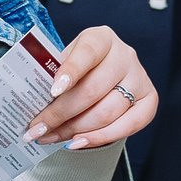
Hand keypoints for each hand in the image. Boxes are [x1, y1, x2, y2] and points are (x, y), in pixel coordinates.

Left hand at [25, 26, 157, 149]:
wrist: (102, 73)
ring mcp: (140, 78)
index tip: (52, 91)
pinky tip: (76, 143)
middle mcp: (125, 55)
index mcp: (102, 38)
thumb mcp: (64, 60)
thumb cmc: (78, 67)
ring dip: (74, 129)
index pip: (88, 52)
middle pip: (93, 90)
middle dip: (60, 113)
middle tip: (37, 128)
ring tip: (50, 137)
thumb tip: (31, 101)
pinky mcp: (149, 100)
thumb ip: (52, 75)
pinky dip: (99, 138)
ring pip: (107, 112)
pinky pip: (128, 126)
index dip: (71, 71)